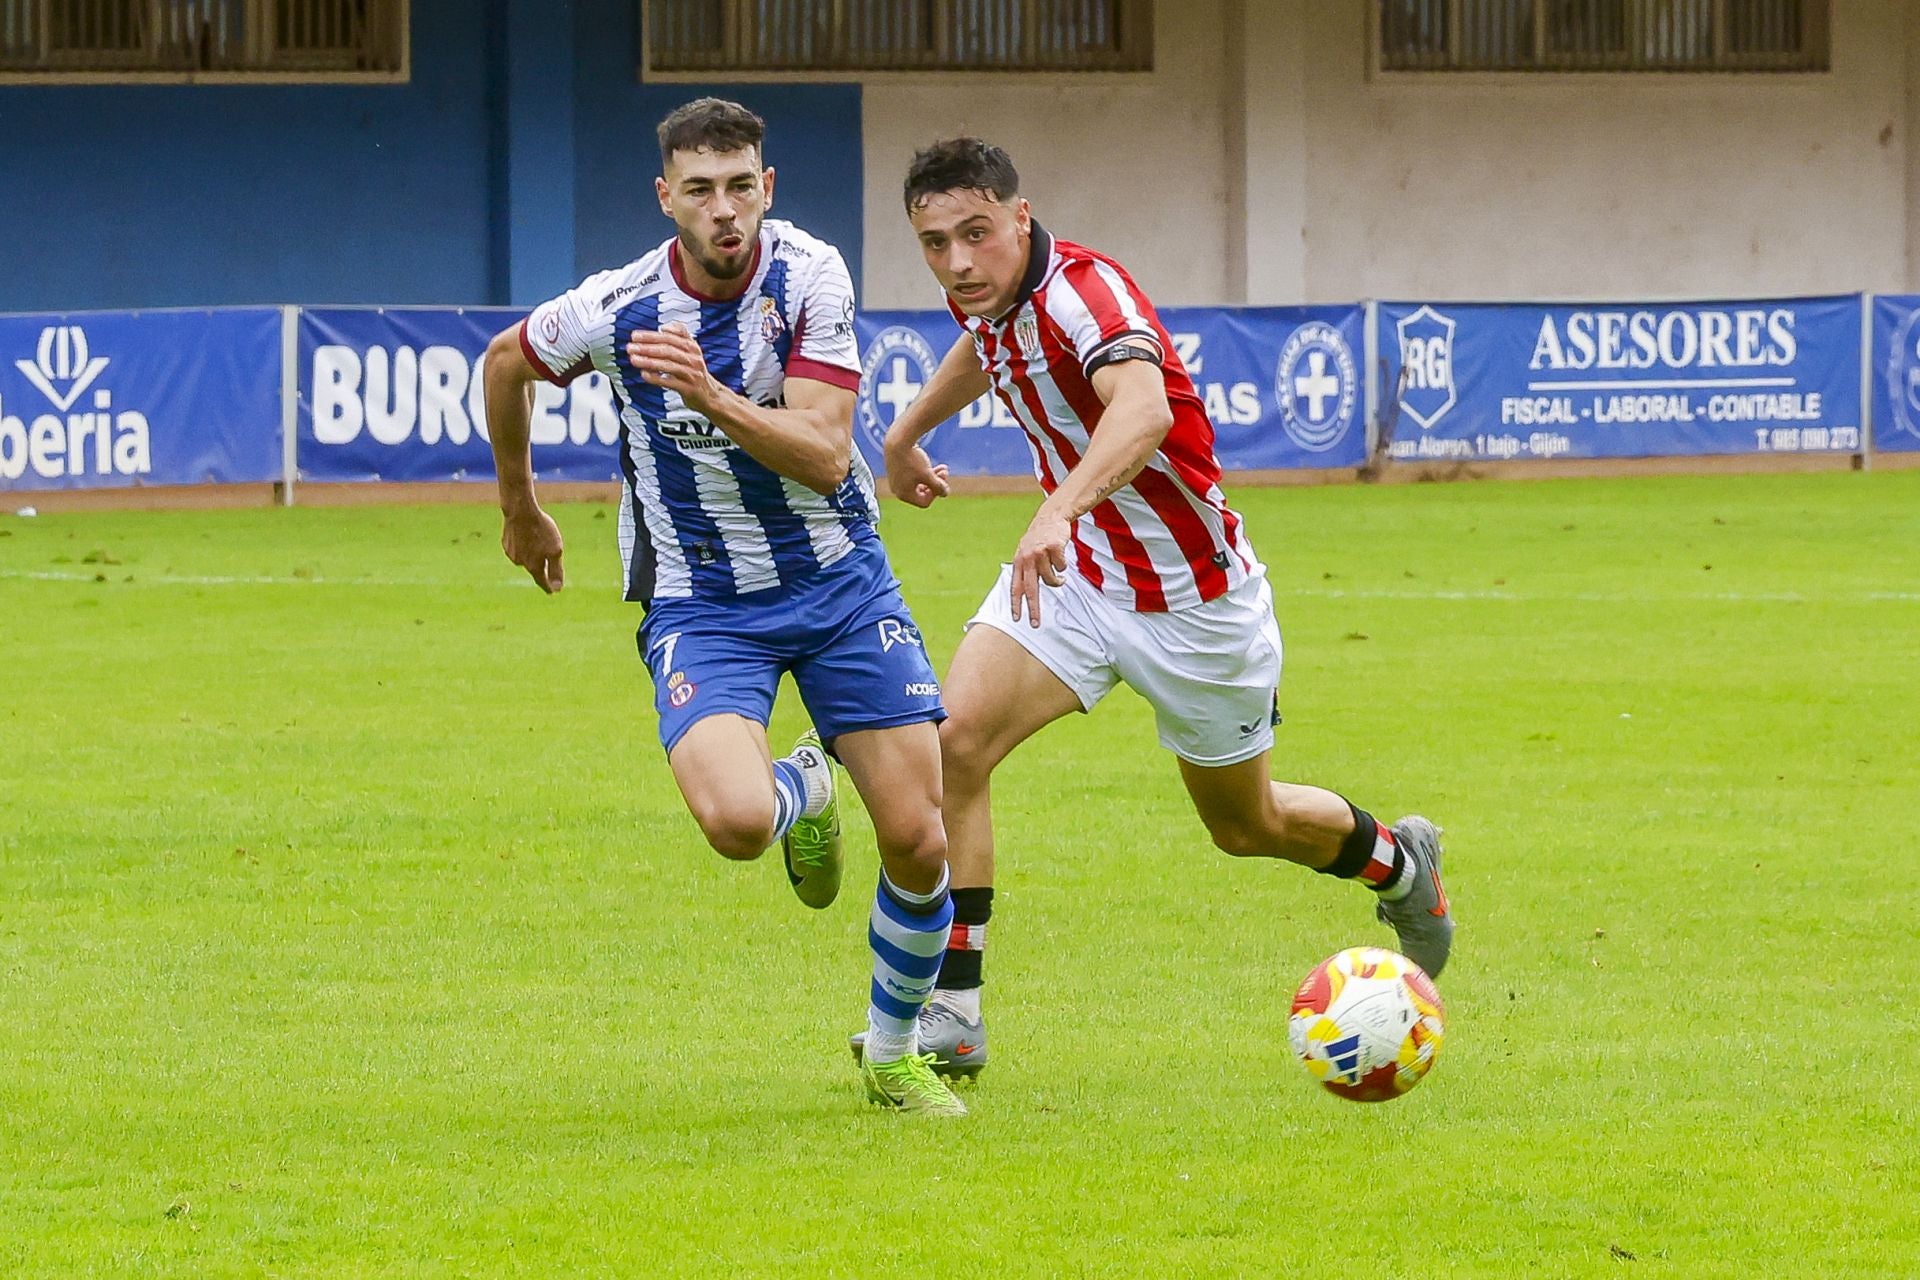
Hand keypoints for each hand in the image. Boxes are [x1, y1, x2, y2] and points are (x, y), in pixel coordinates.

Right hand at [502, 505, 564, 592]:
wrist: (520, 511)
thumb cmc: (541, 530)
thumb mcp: (555, 550)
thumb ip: (556, 570)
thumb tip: (557, 589)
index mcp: (534, 566)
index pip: (542, 581)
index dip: (548, 586)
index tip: (552, 592)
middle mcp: (520, 563)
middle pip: (534, 568)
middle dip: (542, 565)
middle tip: (549, 554)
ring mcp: (511, 553)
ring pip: (526, 557)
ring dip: (533, 552)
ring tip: (538, 537)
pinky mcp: (506, 543)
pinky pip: (518, 547)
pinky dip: (524, 544)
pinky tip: (527, 532)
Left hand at [627, 321, 718, 412]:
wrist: (710, 395)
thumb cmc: (695, 372)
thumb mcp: (691, 351)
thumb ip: (680, 336)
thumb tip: (665, 327)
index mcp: (692, 347)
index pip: (670, 337)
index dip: (651, 335)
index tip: (635, 335)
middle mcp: (693, 359)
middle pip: (668, 350)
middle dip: (647, 347)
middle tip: (631, 347)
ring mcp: (692, 374)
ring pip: (668, 365)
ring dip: (649, 361)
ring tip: (634, 359)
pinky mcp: (689, 389)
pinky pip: (670, 382)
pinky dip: (656, 378)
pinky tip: (645, 374)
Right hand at [882, 438, 949, 507]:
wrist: (897, 440)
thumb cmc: (913, 459)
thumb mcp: (928, 475)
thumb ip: (938, 487)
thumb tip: (945, 494)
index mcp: (903, 495)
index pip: (924, 502)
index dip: (936, 494)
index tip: (942, 481)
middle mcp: (897, 490)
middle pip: (921, 492)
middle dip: (935, 483)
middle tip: (945, 472)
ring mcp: (896, 480)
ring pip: (918, 483)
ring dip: (932, 476)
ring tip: (943, 467)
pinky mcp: (896, 470)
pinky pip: (911, 475)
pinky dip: (922, 471)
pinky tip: (928, 462)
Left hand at [1009, 509, 1070, 625]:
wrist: (1051, 516)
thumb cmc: (1039, 537)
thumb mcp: (1025, 551)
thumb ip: (1024, 569)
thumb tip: (1024, 592)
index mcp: (1019, 562)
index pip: (1015, 587)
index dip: (1015, 604)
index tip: (1016, 619)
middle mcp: (1027, 558)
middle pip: (1030, 589)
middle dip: (1032, 608)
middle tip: (1035, 623)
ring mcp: (1040, 553)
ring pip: (1051, 579)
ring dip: (1057, 579)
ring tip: (1059, 575)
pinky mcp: (1054, 548)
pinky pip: (1062, 567)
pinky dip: (1064, 565)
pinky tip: (1061, 556)